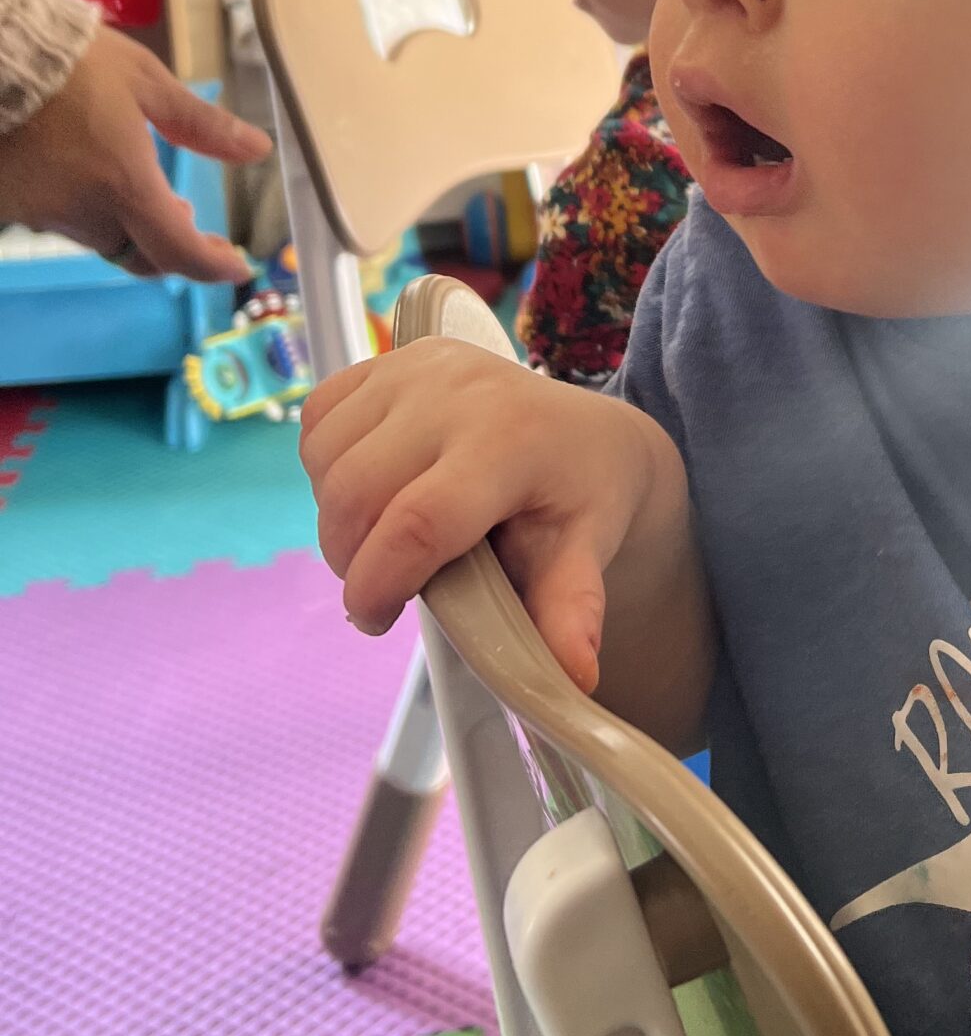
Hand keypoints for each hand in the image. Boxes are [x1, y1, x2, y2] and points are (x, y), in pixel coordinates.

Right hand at [0, 26, 268, 279]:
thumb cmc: (74, 63)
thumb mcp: (146, 81)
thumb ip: (201, 123)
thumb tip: (259, 150)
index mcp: (125, 185)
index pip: (178, 251)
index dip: (213, 266)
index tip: (238, 265)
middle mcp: (82, 212)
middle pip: (138, 254)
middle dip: (172, 247)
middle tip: (191, 219)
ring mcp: (40, 212)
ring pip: (97, 237)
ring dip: (128, 224)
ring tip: (147, 190)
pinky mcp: (10, 202)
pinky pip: (58, 218)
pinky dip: (86, 208)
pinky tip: (92, 177)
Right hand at [302, 338, 681, 693]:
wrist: (586, 434)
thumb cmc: (583, 498)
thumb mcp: (586, 553)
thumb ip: (570, 611)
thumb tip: (573, 676)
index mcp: (511, 441)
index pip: (419, 520)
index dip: (379, 582)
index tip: (376, 618)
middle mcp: (458, 392)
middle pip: (356, 494)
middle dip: (354, 559)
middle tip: (387, 586)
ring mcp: (417, 368)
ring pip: (327, 462)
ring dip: (339, 517)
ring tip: (387, 537)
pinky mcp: (389, 359)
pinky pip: (318, 420)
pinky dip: (327, 468)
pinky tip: (374, 488)